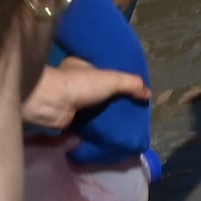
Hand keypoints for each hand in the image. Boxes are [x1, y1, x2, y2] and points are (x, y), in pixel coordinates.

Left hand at [24, 59, 153, 133]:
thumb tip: (148, 94)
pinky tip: (107, 134)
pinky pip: (85, 125)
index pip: (101, 69)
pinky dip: (94, 130)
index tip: (128, 88)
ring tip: (122, 123)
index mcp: (81, 65)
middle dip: (110, 100)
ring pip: (91, 109)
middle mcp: (74, 82)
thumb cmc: (79, 85)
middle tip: (128, 109)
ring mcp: (69, 102)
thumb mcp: (112, 79)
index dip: (114, 77)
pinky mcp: (67, 120)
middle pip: (97, 91)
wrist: (52, 104)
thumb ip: (131, 84)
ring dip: (102, 116)